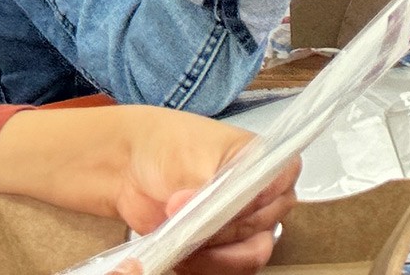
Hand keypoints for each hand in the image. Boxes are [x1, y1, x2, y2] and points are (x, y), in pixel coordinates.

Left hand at [0, 106, 297, 274]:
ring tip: (181, 234)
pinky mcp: (221, 248)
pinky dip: (201, 263)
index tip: (219, 202)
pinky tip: (179, 247)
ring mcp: (243, 224)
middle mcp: (263, 194)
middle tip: (186, 214)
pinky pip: (225, 268)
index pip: (280, 184)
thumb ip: (201, 185)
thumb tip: (196, 209)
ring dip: (211, 249)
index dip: (252, 197)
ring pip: (247, 253)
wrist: (130, 167)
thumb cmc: (165, 147)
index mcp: (266, 159)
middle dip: (220, 225)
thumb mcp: (187, 156)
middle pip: (261, 224)